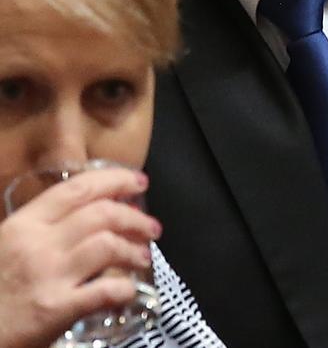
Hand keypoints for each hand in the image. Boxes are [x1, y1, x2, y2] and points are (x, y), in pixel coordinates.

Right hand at [0, 167, 160, 347]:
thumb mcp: (7, 246)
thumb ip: (41, 228)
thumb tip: (84, 213)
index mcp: (24, 224)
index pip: (77, 189)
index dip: (115, 180)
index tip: (138, 181)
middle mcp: (38, 244)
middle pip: (101, 214)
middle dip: (134, 216)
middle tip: (151, 226)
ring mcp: (49, 276)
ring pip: (107, 245)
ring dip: (133, 249)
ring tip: (143, 257)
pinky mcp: (55, 310)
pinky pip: (103, 291)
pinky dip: (124, 288)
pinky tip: (130, 291)